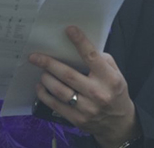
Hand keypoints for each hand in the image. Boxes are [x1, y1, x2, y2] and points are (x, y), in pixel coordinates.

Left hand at [29, 26, 137, 147]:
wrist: (119, 123)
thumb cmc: (115, 93)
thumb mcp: (117, 75)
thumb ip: (103, 61)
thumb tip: (82, 47)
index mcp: (110, 79)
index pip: (92, 57)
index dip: (80, 42)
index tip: (69, 30)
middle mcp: (98, 93)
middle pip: (68, 75)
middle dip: (49, 63)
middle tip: (35, 56)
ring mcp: (87, 108)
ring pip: (59, 90)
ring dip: (46, 78)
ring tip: (41, 71)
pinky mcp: (77, 119)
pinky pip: (55, 104)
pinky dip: (44, 94)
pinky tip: (41, 86)